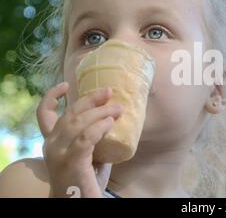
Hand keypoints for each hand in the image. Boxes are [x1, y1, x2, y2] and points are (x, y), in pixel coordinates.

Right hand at [36, 82, 122, 197]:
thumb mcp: (87, 153)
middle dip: (90, 99)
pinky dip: (99, 127)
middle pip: (70, 113)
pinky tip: (110, 123)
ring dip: (101, 112)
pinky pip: (86, 138)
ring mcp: (59, 153)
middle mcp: (51, 144)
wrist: (77, 203)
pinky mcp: (71, 162)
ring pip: (79, 122)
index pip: (44, 114)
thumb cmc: (84, 180)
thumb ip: (93, 137)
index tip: (67, 85)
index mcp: (52, 141)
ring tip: (117, 108)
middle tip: (109, 92)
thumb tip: (114, 117)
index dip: (52, 96)